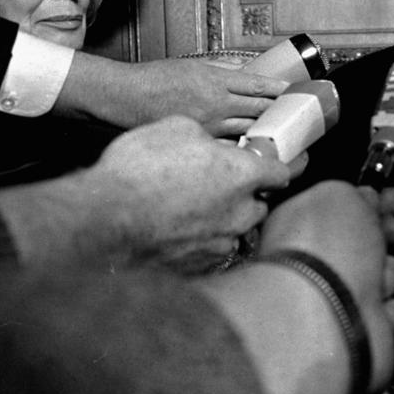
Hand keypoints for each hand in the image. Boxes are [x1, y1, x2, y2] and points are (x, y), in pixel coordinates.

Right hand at [60, 54, 289, 136]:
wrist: (122, 98)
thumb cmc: (154, 80)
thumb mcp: (192, 66)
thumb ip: (223, 72)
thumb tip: (250, 73)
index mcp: (215, 81)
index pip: (259, 87)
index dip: (281, 92)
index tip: (297, 94)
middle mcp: (215, 105)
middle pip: (260, 112)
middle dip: (283, 116)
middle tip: (302, 120)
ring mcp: (208, 128)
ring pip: (249, 134)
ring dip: (270, 136)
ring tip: (288, 140)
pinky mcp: (198, 145)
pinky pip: (229, 150)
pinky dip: (246, 153)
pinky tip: (259, 158)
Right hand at [88, 115, 293, 270]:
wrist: (107, 219)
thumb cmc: (140, 170)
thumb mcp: (175, 128)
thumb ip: (205, 138)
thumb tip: (207, 146)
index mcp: (243, 174)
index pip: (283, 171)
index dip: (283, 165)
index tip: (287, 163)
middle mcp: (240, 212)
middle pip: (258, 203)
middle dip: (245, 194)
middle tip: (220, 183)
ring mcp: (222, 241)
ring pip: (235, 229)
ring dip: (223, 219)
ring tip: (192, 209)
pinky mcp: (200, 265)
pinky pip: (211, 249)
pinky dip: (201, 240)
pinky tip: (178, 230)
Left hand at [258, 181, 393, 393]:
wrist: (329, 316)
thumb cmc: (328, 249)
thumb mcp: (340, 194)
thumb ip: (356, 193)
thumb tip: (367, 199)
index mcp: (302, 224)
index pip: (344, 208)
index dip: (374, 202)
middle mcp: (315, 262)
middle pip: (367, 243)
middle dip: (386, 237)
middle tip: (392, 233)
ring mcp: (335, 298)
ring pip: (383, 276)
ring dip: (389, 275)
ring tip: (378, 280)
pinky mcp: (355, 329)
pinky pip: (388, 311)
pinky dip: (388, 309)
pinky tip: (378, 306)